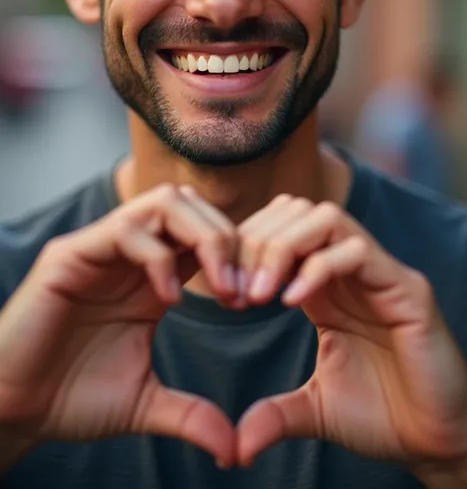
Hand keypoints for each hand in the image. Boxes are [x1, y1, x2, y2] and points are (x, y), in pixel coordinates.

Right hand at [0, 184, 236, 465]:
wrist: (14, 410)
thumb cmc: (71, 399)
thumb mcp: (145, 404)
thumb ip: (190, 414)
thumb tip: (234, 447)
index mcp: (152, 277)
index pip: (206, 234)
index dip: (241, 256)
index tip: (259, 300)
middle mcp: (130, 254)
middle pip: (194, 206)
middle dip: (229, 240)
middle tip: (244, 292)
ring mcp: (100, 249)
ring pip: (165, 202)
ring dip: (202, 237)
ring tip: (218, 288)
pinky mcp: (70, 256)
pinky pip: (124, 229)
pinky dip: (158, 255)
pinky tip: (169, 299)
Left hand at [236, 197, 466, 470]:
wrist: (436, 443)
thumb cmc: (383, 417)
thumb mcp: (314, 409)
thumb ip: (274, 413)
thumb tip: (237, 443)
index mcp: (326, 284)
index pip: (279, 230)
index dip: (243, 251)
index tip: (221, 292)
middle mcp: (351, 269)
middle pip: (295, 211)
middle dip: (255, 242)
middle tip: (236, 291)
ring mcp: (380, 273)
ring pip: (325, 217)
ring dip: (282, 247)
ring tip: (259, 294)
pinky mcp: (406, 289)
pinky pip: (357, 251)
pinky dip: (318, 267)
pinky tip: (291, 302)